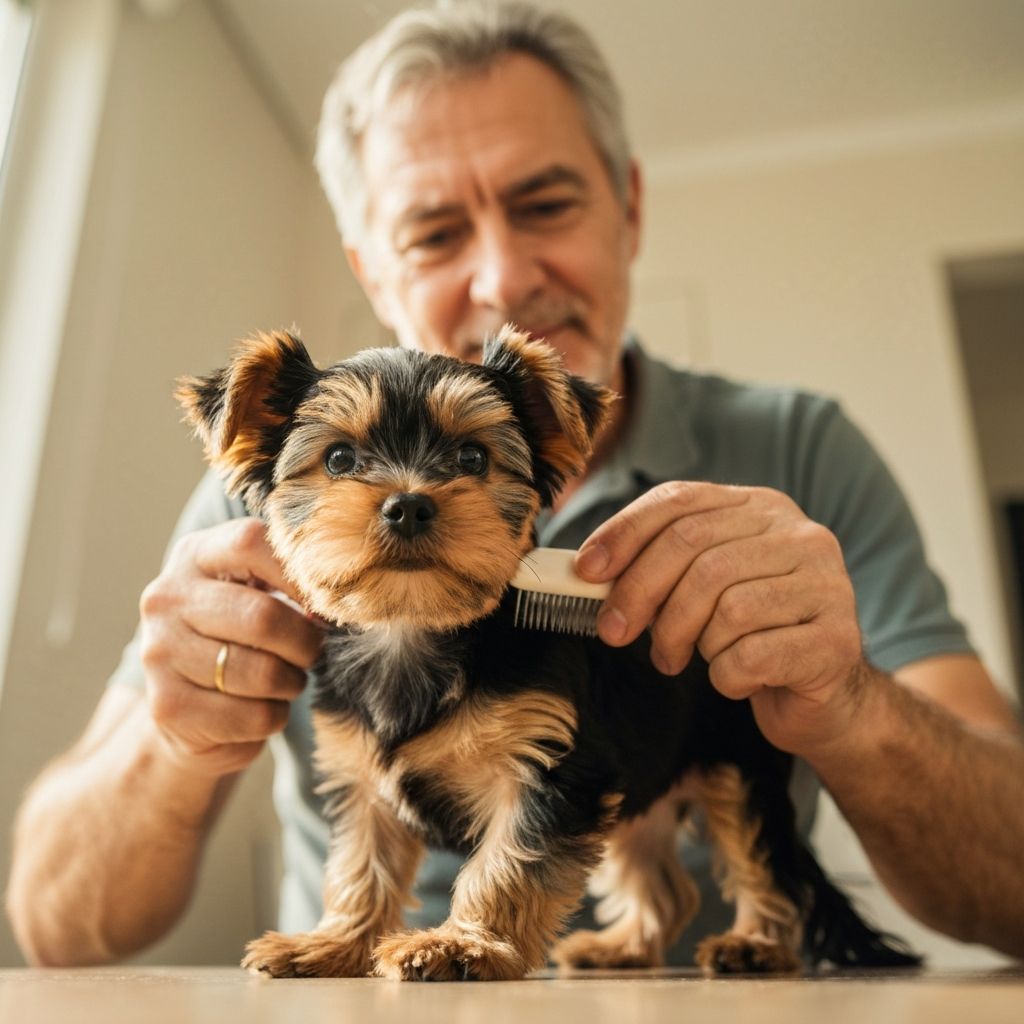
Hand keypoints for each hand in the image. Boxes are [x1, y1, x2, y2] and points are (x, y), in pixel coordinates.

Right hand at [139, 518, 323, 775]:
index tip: (325, 601)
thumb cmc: (239, 638)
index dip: (300, 574)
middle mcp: (167, 598)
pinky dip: (273, 716)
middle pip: (261, 616)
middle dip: (304, 643)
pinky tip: (262, 708)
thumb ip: (289, 581)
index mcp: (194, 555)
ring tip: (286, 680)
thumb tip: (340, 599)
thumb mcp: (255, 592)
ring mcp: (159, 652)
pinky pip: (252, 716)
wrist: (188, 710)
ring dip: (291, 682)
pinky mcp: (167, 706)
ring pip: (261, 673)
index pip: (250, 543)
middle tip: (311, 652)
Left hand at [574, 481, 864, 755]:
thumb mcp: (701, 590)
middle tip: (617, 634)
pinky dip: (727, 675)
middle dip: (642, 596)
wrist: (823, 698)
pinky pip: (753, 655)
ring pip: (726, 607)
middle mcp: (800, 535)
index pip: (680, 500)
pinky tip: (735, 678)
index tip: (587, 572)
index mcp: (761, 508)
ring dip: (690, 642)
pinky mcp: (837, 640)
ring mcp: (827, 584)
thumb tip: (590, 572)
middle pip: (696, 552)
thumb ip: (657, 568)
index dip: (625, 533)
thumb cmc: (749, 637)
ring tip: (692, 658)